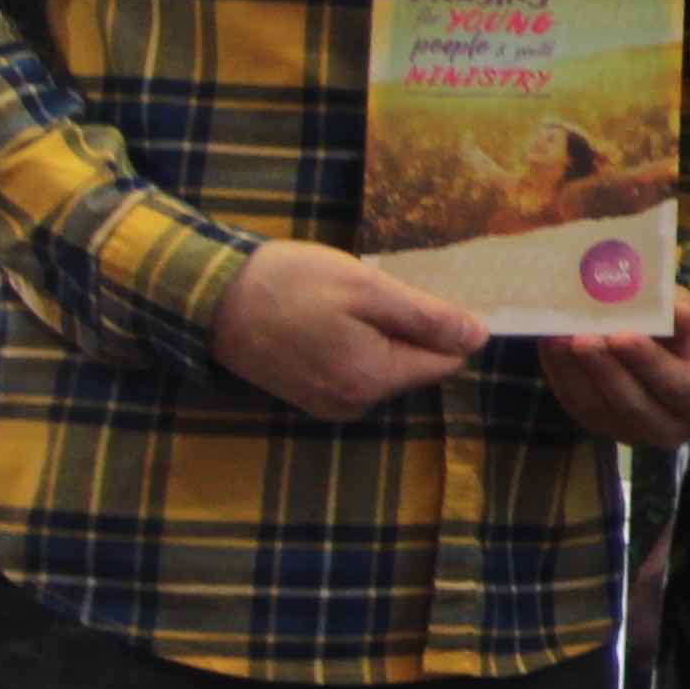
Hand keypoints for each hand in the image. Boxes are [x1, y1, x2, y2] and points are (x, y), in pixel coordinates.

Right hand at [211, 240, 486, 420]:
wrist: (210, 298)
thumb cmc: (289, 284)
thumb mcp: (367, 288)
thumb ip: (427, 317)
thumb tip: (480, 339)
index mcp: (374, 380)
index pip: (446, 360)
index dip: (443, 324)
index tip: (421, 292)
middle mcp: (355, 404)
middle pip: (415, 365)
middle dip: (407, 328)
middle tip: (376, 290)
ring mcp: (329, 404)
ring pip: (385, 367)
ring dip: (379, 334)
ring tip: (345, 302)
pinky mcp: (309, 395)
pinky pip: (355, 370)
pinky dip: (353, 344)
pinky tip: (329, 317)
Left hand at [542, 289, 689, 447]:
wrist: (668, 348)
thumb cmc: (684, 330)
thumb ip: (680, 317)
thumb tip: (670, 310)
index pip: (680, 386)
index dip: (650, 363)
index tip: (623, 336)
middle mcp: (673, 427)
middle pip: (635, 405)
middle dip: (605, 370)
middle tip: (582, 338)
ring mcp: (633, 432)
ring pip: (598, 408)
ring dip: (574, 372)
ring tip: (557, 337)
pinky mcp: (600, 424)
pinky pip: (575, 403)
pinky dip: (559, 373)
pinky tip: (550, 344)